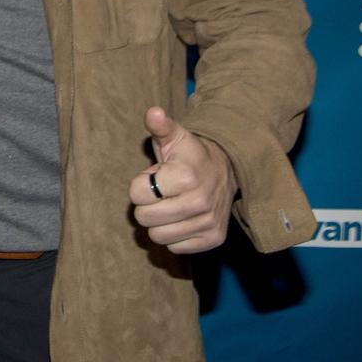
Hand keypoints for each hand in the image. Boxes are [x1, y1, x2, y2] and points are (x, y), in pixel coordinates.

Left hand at [128, 107, 235, 253]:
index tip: (156, 177)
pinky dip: (176, 235)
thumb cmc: (189, 154)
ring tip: (172, 205)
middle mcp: (200, 201)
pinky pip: (176, 248)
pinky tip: (184, 218)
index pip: (136, 195)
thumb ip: (160, 126)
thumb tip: (153, 113)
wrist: (226, 170)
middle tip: (163, 193)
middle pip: (144, 219)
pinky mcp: (214, 239)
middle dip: (147, 206)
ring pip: (158, 237)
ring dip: (160, 223)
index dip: (141, 185)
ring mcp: (209, 222)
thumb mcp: (174, 137)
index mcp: (185, 176)